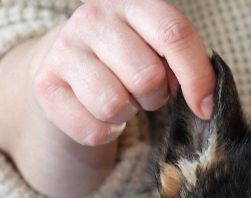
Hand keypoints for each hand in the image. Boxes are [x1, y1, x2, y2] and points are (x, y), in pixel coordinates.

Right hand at [0, 0, 214, 197]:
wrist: (62, 65)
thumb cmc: (123, 59)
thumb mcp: (154, 48)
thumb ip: (180, 63)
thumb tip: (203, 100)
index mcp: (130, 3)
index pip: (174, 35)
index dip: (196, 76)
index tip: (205, 108)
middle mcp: (92, 18)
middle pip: (146, 76)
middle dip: (154, 97)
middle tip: (144, 93)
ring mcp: (64, 50)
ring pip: (114, 104)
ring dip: (126, 114)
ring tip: (120, 101)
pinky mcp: (44, 85)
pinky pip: (92, 128)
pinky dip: (104, 132)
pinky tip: (99, 114)